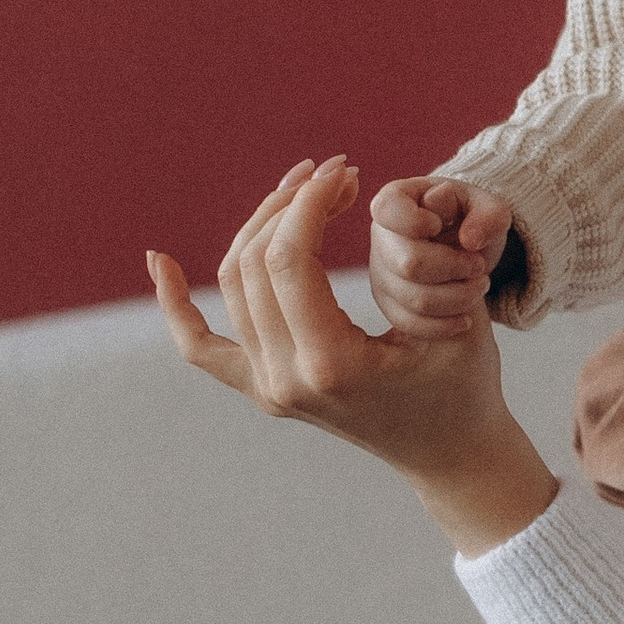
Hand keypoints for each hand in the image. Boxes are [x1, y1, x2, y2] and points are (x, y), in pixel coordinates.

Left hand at [148, 159, 559, 556]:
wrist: (450, 453)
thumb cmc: (466, 383)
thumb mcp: (458, 318)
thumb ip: (416, 260)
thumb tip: (367, 195)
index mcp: (331, 366)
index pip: (290, 261)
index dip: (309, 202)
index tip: (343, 171)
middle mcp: (284, 381)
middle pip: (255, 264)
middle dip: (291, 204)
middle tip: (334, 173)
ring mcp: (267, 388)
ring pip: (233, 285)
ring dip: (261, 226)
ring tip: (302, 190)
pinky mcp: (262, 389)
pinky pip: (201, 346)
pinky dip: (176, 304)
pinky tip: (157, 261)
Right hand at [368, 171, 518, 339]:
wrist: (466, 247)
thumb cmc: (472, 219)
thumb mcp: (489, 207)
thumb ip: (488, 215)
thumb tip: (470, 240)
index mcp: (396, 200)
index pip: (388, 210)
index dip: (417, 222)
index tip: (442, 226)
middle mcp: (381, 236)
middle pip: (409, 264)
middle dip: (455, 269)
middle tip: (479, 265)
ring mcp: (381, 273)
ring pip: (416, 300)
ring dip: (459, 298)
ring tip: (479, 286)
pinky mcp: (389, 304)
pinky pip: (410, 324)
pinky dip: (444, 326)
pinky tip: (465, 318)